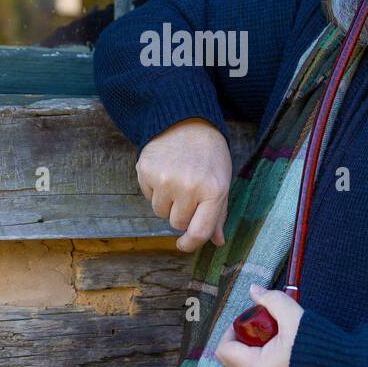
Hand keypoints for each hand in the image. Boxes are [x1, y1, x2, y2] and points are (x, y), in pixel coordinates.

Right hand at [135, 117, 231, 252]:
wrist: (186, 121)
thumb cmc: (209, 155)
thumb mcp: (222, 182)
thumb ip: (218, 213)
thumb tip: (216, 241)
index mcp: (213, 191)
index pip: (199, 231)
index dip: (190, 244)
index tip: (184, 245)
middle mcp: (188, 187)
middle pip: (176, 223)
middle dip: (181, 214)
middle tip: (188, 193)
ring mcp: (165, 179)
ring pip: (159, 211)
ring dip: (166, 202)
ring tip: (176, 179)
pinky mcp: (146, 170)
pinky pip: (146, 195)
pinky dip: (154, 188)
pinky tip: (164, 170)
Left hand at [215, 283, 302, 366]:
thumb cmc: (321, 349)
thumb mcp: (294, 316)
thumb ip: (271, 300)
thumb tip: (254, 290)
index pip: (224, 350)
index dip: (232, 330)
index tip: (249, 320)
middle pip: (236, 359)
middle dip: (246, 339)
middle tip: (266, 326)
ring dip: (258, 351)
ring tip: (281, 338)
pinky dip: (269, 363)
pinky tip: (289, 352)